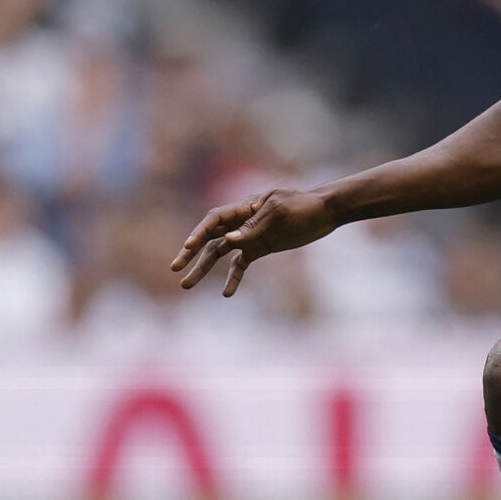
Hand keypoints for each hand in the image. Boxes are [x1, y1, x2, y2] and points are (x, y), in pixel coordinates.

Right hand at [169, 187, 337, 296]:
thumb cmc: (303, 206)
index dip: (199, 232)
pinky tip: (226, 293)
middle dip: (191, 253)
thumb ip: (254, 227)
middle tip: (175, 268)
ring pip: (219, 253)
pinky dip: (233, 278)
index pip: (215, 220)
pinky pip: (240, 265)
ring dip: (203, 268)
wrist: (325, 212)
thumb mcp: (279, 212)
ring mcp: (249, 237)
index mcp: (245, 207)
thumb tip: (230, 240)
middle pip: (209, 238)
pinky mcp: (259, 248)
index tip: (188, 247)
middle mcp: (242, 222)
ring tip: (186, 285)